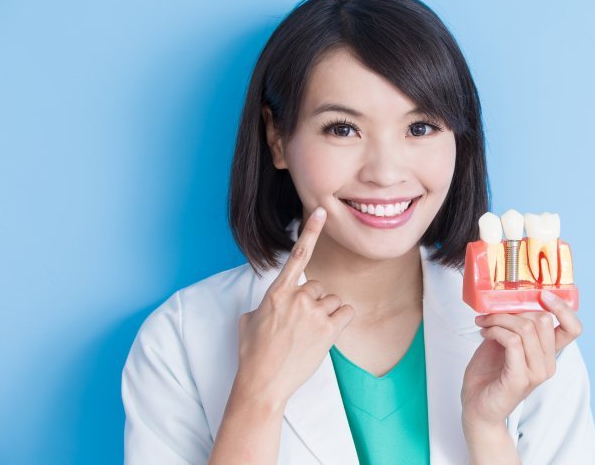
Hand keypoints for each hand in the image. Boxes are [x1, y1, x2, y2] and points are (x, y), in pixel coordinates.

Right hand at [233, 207, 354, 408]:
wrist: (263, 383)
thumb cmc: (253, 354)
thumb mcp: (248, 321)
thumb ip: (263, 305)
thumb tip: (266, 307)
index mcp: (277, 292)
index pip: (297, 255)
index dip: (310, 231)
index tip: (321, 212)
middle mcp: (298, 297)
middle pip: (319, 286)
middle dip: (314, 302)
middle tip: (300, 325)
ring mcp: (314, 313)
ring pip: (334, 301)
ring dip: (327, 314)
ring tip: (309, 334)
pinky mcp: (329, 329)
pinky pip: (346, 312)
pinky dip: (341, 321)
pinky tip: (327, 333)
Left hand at [461, 291, 582, 429]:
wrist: (477, 406)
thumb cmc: (489, 374)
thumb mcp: (504, 342)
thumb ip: (514, 324)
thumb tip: (512, 301)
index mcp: (547, 353)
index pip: (572, 328)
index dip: (563, 308)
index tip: (543, 294)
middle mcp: (547, 363)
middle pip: (543, 320)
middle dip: (513, 310)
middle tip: (491, 314)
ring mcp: (536, 373)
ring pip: (525, 328)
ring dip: (499, 319)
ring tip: (484, 323)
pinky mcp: (520, 379)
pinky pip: (513, 341)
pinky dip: (496, 331)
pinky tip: (485, 333)